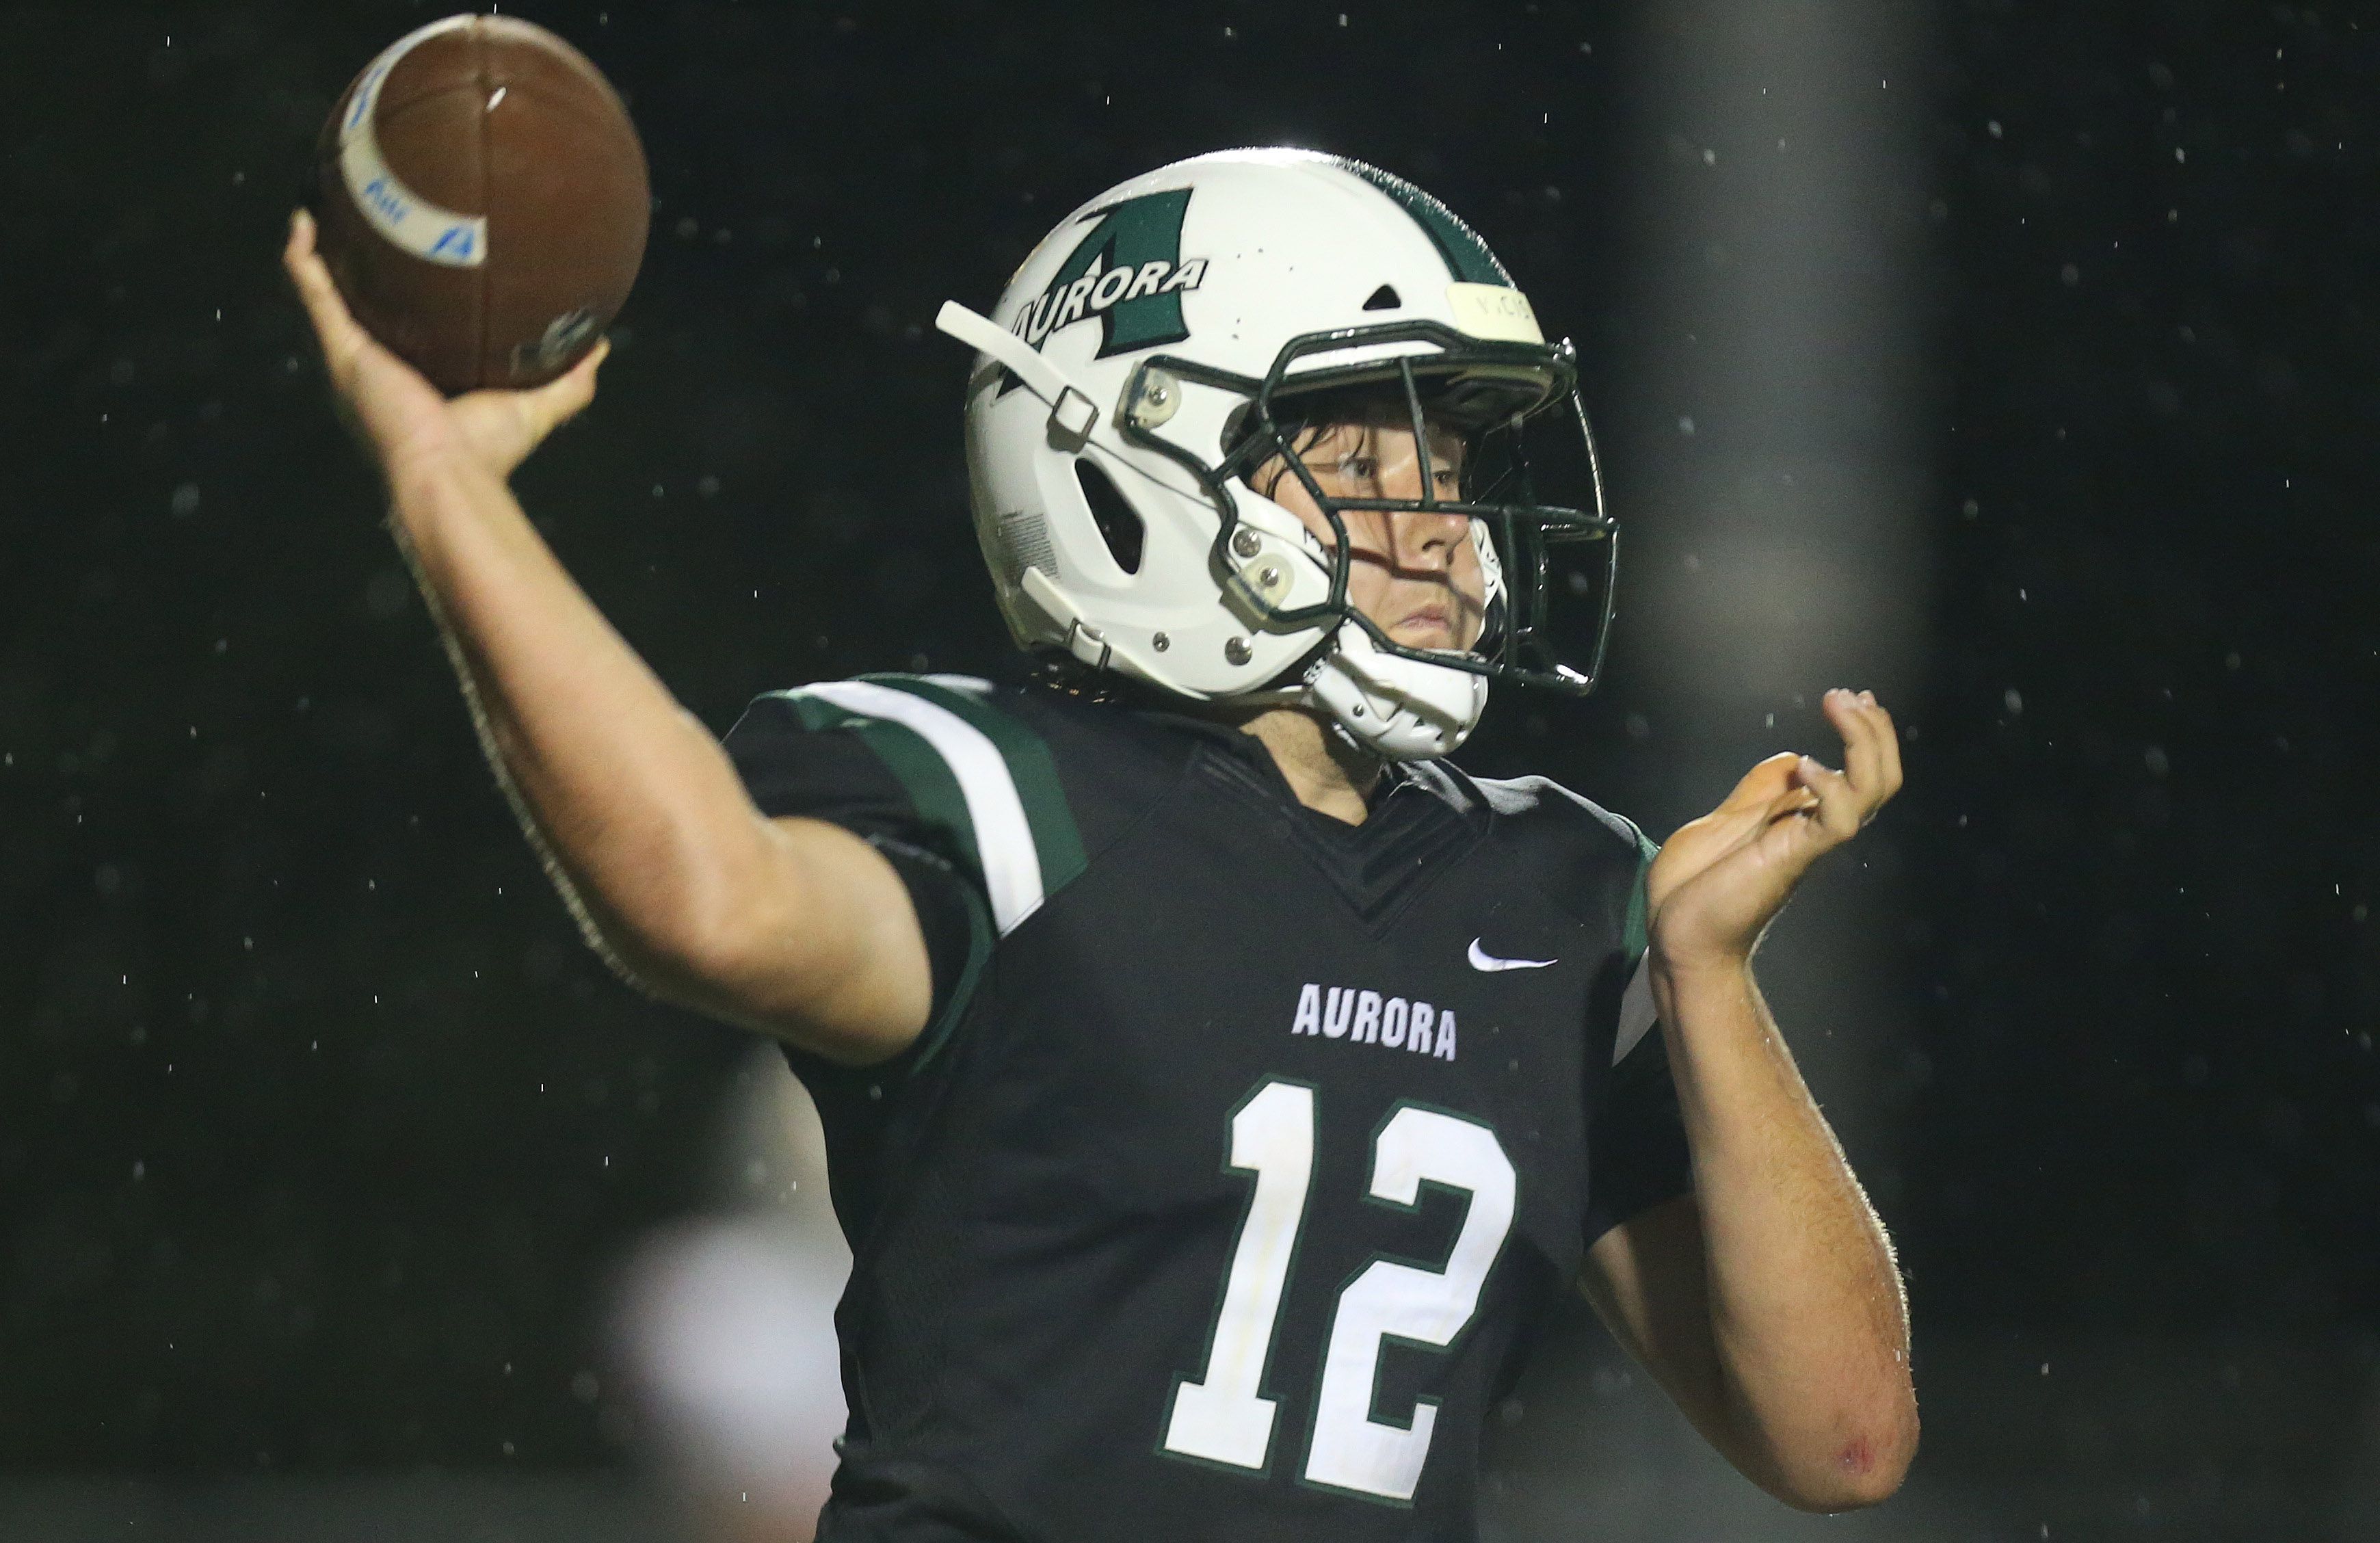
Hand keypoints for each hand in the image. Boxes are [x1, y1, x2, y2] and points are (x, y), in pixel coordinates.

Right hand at [283, 208, 605, 483]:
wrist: (450, 472)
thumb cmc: (487, 450)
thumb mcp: (536, 407)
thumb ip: (569, 380)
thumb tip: (599, 347)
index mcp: (417, 372)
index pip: (408, 321)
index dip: (408, 289)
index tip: (419, 247)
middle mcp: (380, 362)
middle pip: (363, 301)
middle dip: (359, 261)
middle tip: (368, 214)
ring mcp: (355, 354)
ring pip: (329, 291)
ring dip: (323, 249)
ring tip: (326, 203)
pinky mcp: (342, 349)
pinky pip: (315, 294)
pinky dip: (303, 259)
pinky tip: (303, 221)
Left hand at [1645, 689, 1902, 974]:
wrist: (1679, 940)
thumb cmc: (1695, 892)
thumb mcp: (1725, 822)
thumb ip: (1760, 793)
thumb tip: (1788, 759)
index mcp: (1802, 821)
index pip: (1858, 775)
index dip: (1866, 735)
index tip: (1854, 698)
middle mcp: (1815, 831)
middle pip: (1880, 779)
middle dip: (1873, 732)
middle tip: (1850, 696)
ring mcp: (1807, 845)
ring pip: (1871, 792)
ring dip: (1863, 743)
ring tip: (1839, 706)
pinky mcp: (1793, 859)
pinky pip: (1837, 821)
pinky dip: (1830, 787)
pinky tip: (1806, 765)